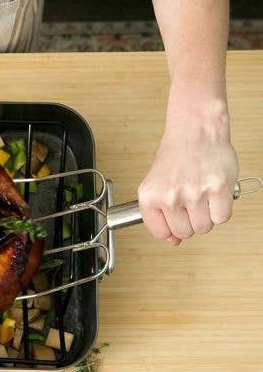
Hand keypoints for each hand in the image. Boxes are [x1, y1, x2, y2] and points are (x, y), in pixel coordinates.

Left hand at [138, 97, 238, 244]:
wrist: (194, 130)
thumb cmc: (175, 157)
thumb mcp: (157, 185)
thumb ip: (161, 215)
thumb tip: (173, 241)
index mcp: (149, 196)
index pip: (160, 233)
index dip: (171, 228)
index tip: (175, 218)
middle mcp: (169, 196)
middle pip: (184, 233)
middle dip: (190, 223)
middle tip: (191, 204)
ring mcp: (194, 192)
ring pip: (204, 228)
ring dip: (206, 217)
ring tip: (202, 198)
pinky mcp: (218, 187)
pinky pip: (222, 218)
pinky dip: (221, 211)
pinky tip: (215, 195)